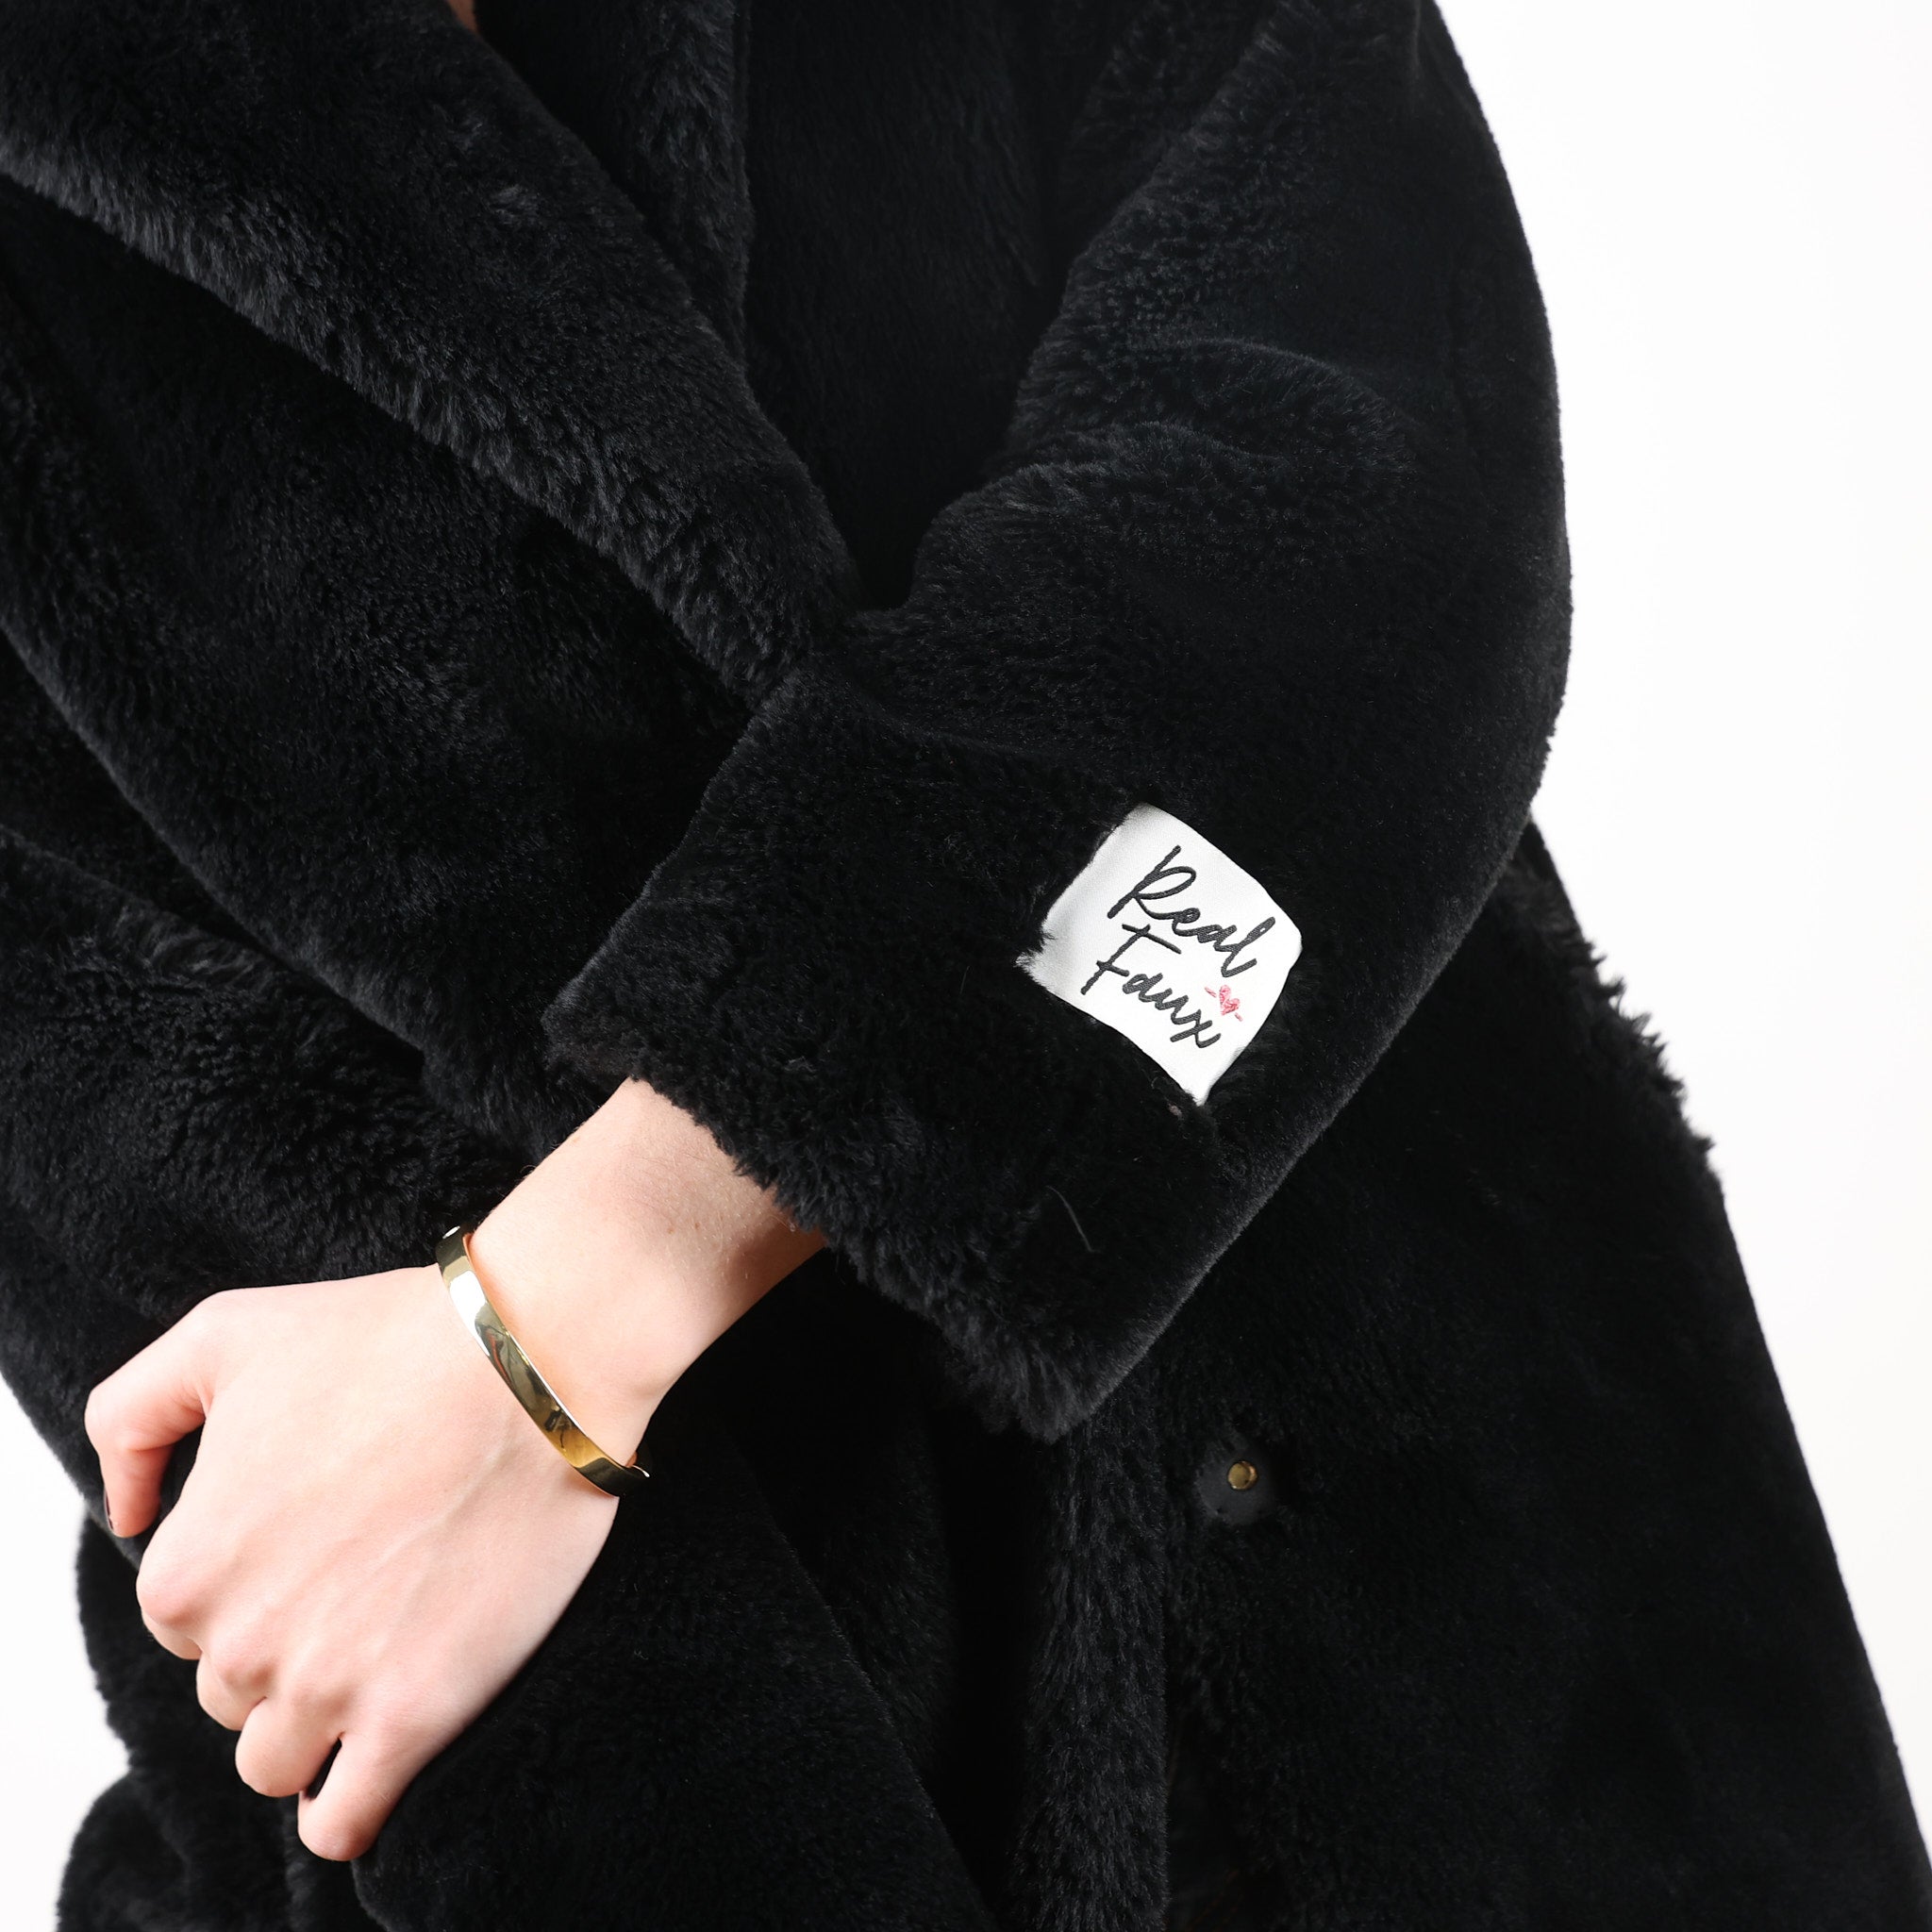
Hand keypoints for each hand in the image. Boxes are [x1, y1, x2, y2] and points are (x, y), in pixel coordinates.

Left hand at [84, 1079, 821, 1861]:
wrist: (535, 1358)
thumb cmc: (391, 1335)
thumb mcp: (226, 1332)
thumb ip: (134, 1417)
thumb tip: (127, 1514)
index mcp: (183, 1567)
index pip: (181, 1622)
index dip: (248, 1579)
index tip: (315, 1536)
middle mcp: (241, 1642)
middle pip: (230, 1693)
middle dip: (284, 1646)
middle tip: (362, 1576)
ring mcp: (329, 1688)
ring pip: (277, 1763)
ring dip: (314, 1723)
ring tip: (379, 1650)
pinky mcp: (416, 1715)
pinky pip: (342, 1822)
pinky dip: (346, 1807)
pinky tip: (378, 1751)